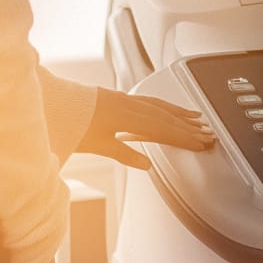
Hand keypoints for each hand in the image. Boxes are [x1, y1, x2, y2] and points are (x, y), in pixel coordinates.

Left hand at [75, 87, 214, 167]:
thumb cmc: (73, 125)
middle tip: (206, 132)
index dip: (183, 136)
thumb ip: (125, 154)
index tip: (199, 142)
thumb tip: (146, 165)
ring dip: (179, 113)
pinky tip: (168, 108)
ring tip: (196, 118)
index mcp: (127, 117)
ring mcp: (126, 99)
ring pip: (159, 105)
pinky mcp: (121, 97)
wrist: (56, 104)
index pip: (163, 128)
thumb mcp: (99, 146)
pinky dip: (162, 104)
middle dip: (187, 126)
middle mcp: (130, 105)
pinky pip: (148, 100)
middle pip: (165, 116)